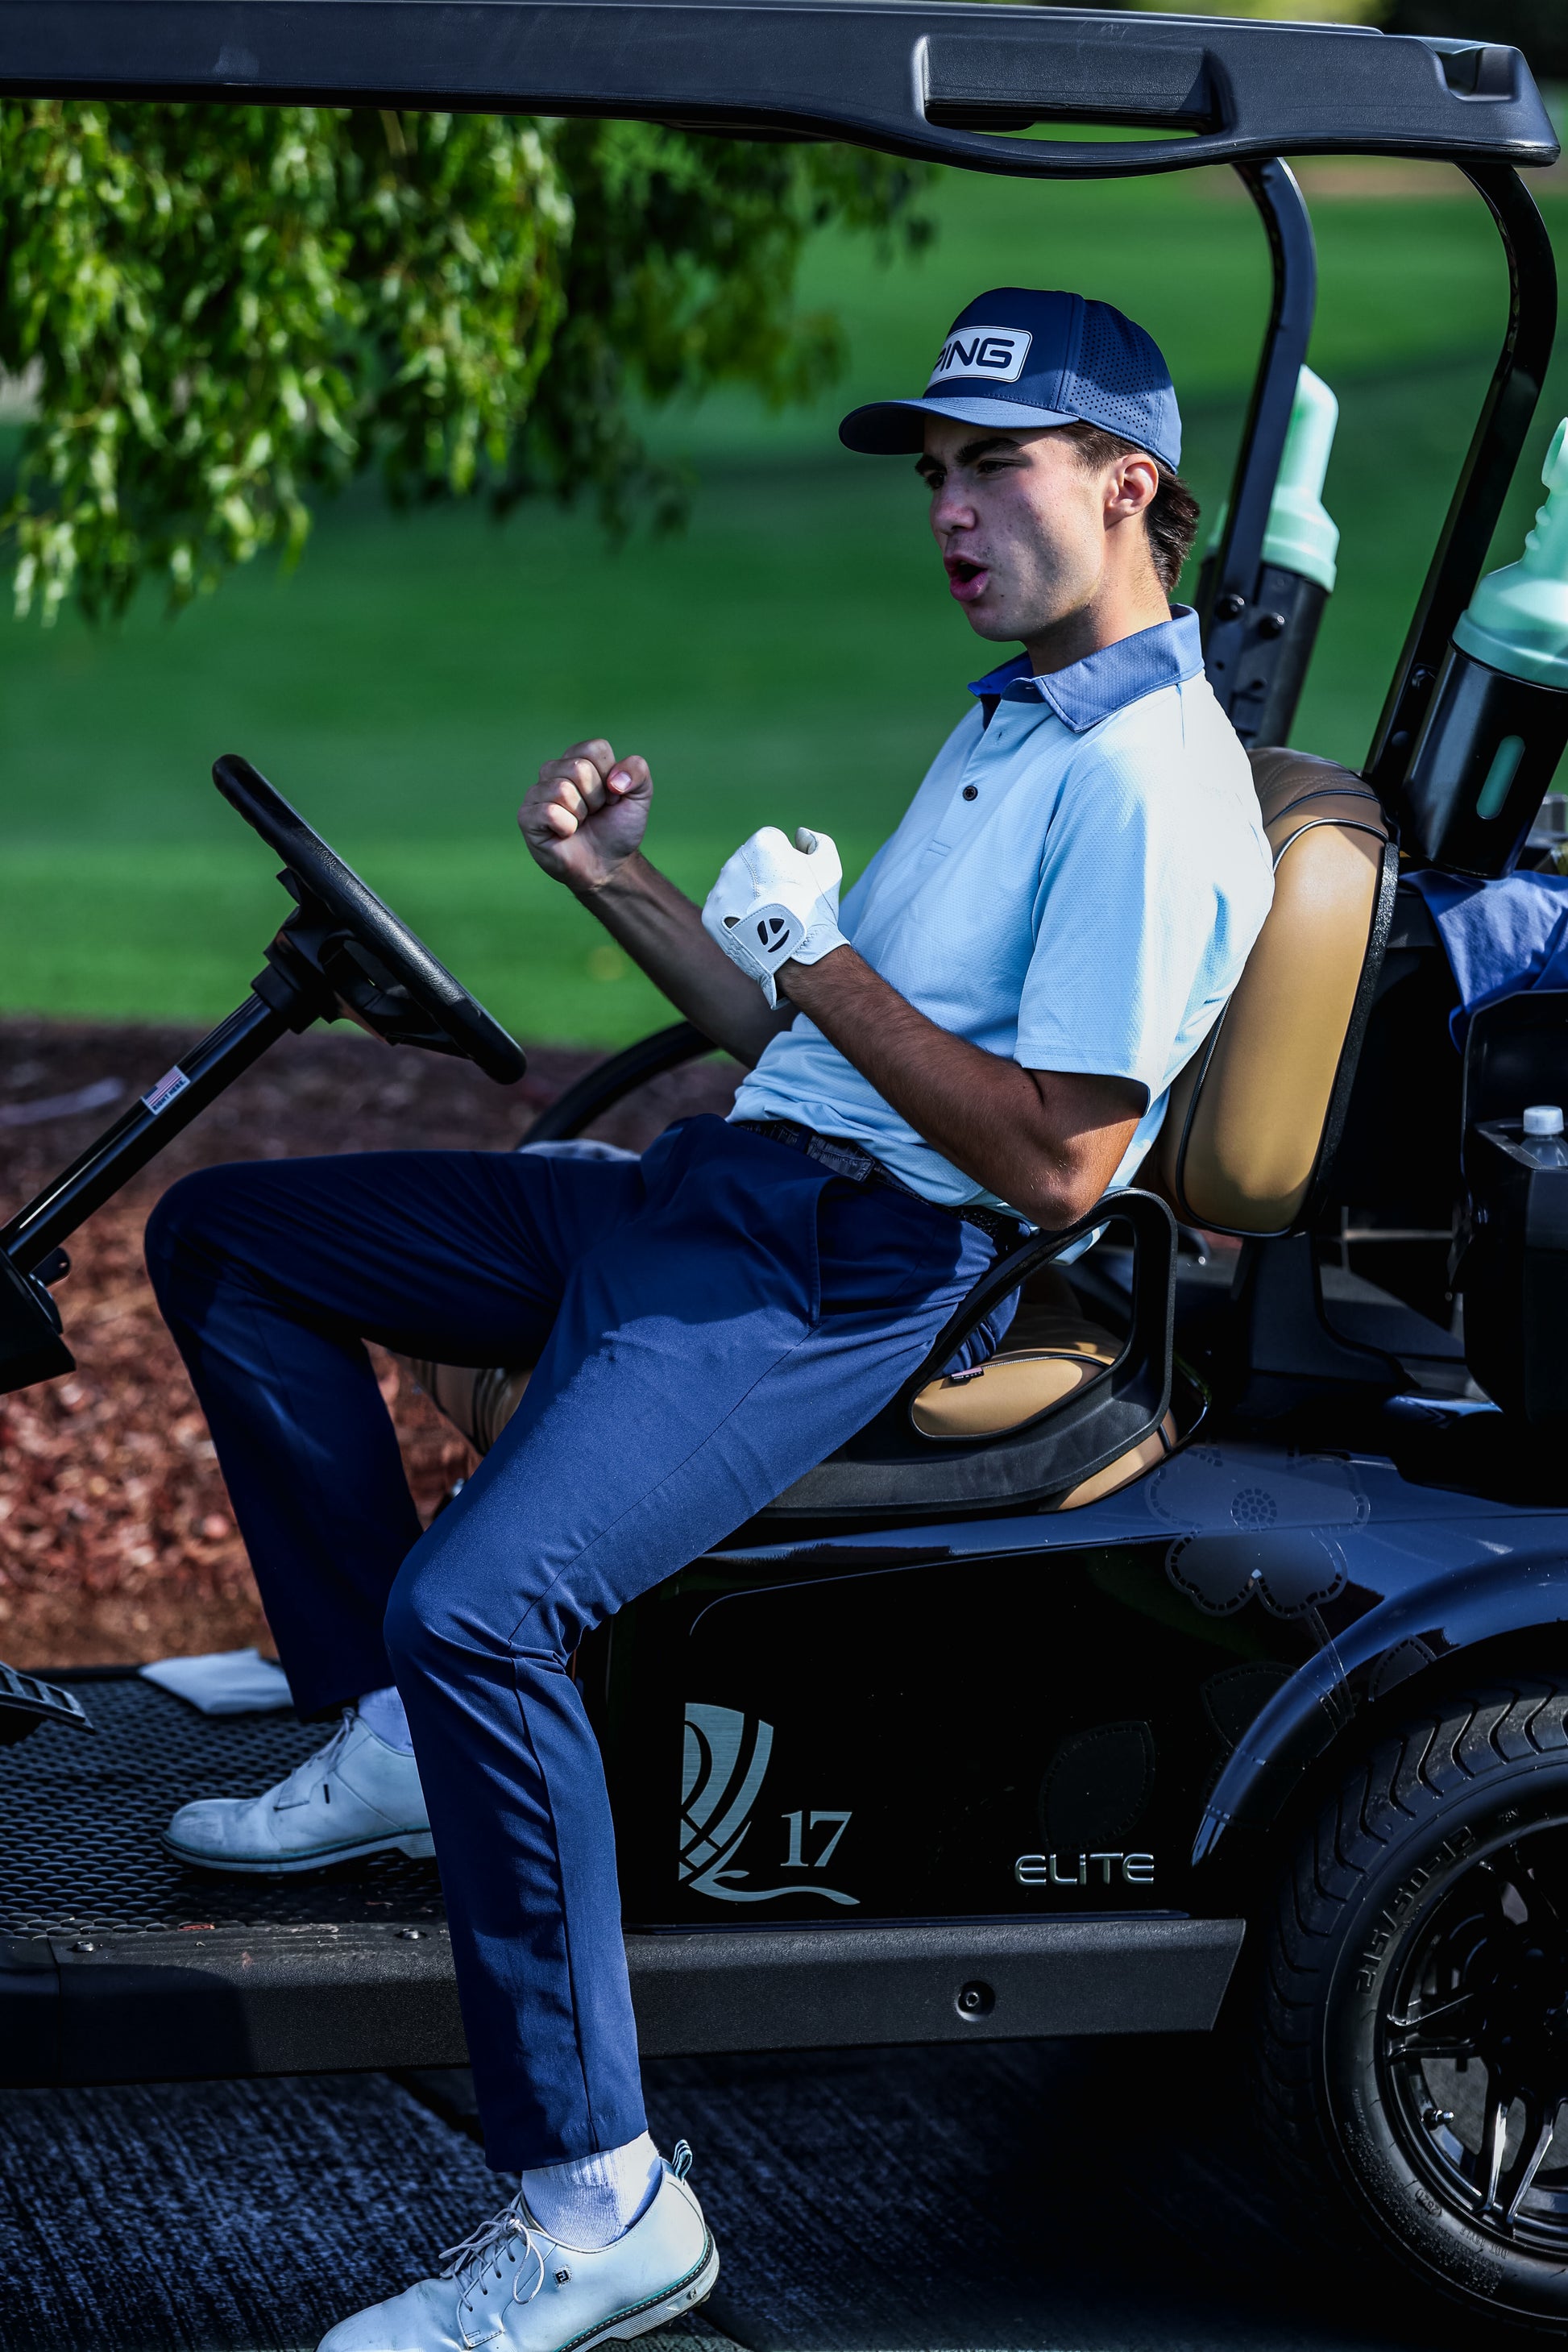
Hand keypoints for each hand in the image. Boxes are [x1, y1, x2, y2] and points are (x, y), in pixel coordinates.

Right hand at [519, 739, 651, 892]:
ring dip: (581, 813)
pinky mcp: (527, 816)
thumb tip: (614, 779)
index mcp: (578, 758)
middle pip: (579, 768)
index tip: (611, 797)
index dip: (611, 778)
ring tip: (580, 823)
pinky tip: (565, 834)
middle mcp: (554, 770)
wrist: (608, 864)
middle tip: (594, 813)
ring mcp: (537, 792)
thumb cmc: (618, 827)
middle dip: (596, 798)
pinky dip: (567, 827)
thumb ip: (637, 770)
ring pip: (563, 789)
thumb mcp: (640, 795)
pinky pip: (549, 812)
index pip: (594, 749)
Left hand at [702, 825, 845, 1007]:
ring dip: (748, 896)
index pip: (772, 844)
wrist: (797, 950)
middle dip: (764, 877)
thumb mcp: (828, 864)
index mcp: (762, 842)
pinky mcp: (710, 913)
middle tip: (783, 901)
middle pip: (750, 863)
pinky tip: (754, 927)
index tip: (795, 881)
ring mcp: (719, 888)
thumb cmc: (815, 905)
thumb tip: (799, 835)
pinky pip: (722, 909)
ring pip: (734, 886)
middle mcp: (734, 860)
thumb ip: (815, 841)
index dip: (787, 861)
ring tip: (769, 918)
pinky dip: (735, 916)